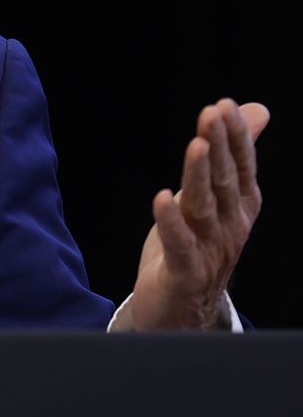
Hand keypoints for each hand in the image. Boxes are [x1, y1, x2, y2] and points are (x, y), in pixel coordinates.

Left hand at [129, 99, 268, 329]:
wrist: (184, 311)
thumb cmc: (198, 246)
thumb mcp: (214, 197)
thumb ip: (231, 155)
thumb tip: (255, 110)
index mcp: (239, 208)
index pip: (240, 167)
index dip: (235, 137)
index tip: (225, 105)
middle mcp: (230, 227)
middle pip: (224, 181)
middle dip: (219, 145)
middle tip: (213, 112)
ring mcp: (210, 250)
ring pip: (204, 207)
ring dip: (199, 175)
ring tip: (196, 144)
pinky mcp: (185, 272)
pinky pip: (179, 244)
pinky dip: (171, 222)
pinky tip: (161, 197)